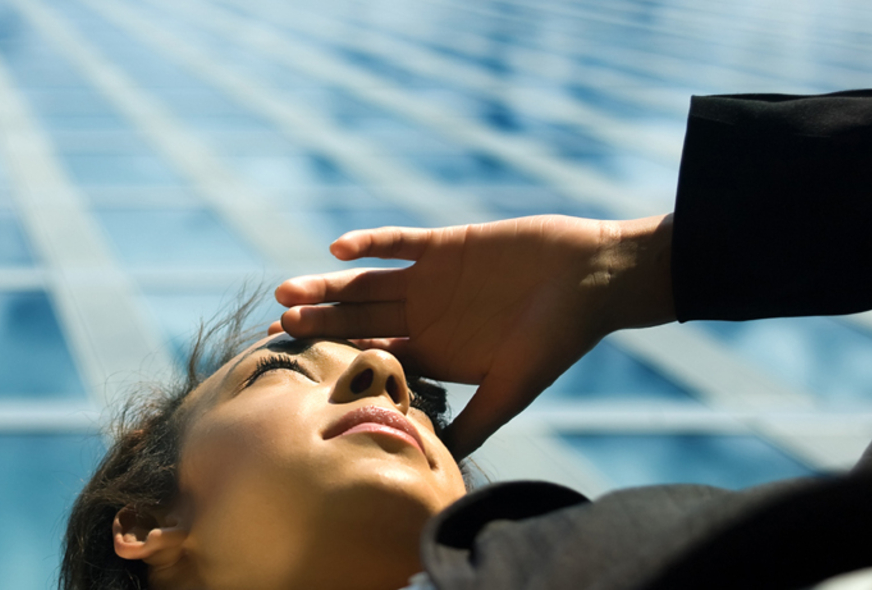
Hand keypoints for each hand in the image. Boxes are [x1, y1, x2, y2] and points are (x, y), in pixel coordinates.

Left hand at [273, 214, 674, 459]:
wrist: (591, 278)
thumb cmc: (556, 339)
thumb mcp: (512, 389)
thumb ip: (474, 424)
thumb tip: (437, 465)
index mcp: (433, 353)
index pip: (371, 358)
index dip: (334, 360)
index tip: (295, 365)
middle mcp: (423, 317)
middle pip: (358, 320)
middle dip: (319, 322)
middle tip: (279, 326)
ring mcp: (430, 280)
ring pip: (366, 283)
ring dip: (329, 286)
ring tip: (290, 290)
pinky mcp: (444, 245)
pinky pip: (398, 243)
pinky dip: (369, 243)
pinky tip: (338, 249)